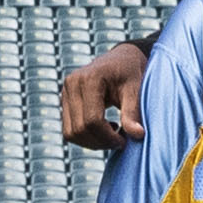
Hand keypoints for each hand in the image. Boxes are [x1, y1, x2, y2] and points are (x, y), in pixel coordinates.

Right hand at [59, 37, 148, 151]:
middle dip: (101, 142)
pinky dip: (86, 137)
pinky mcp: (65, 101)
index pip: (92, 120)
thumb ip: (133, 112)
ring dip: (92, 142)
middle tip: (120, 141)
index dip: (108, 137)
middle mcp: (72, 84)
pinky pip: (69, 130)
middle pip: (79, 129)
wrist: (121, 59)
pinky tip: (104, 129)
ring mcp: (65, 93)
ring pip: (70, 133)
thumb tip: (137, 135)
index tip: (125, 141)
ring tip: (112, 135)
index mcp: (89, 78)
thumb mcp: (135, 89)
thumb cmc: (130, 72)